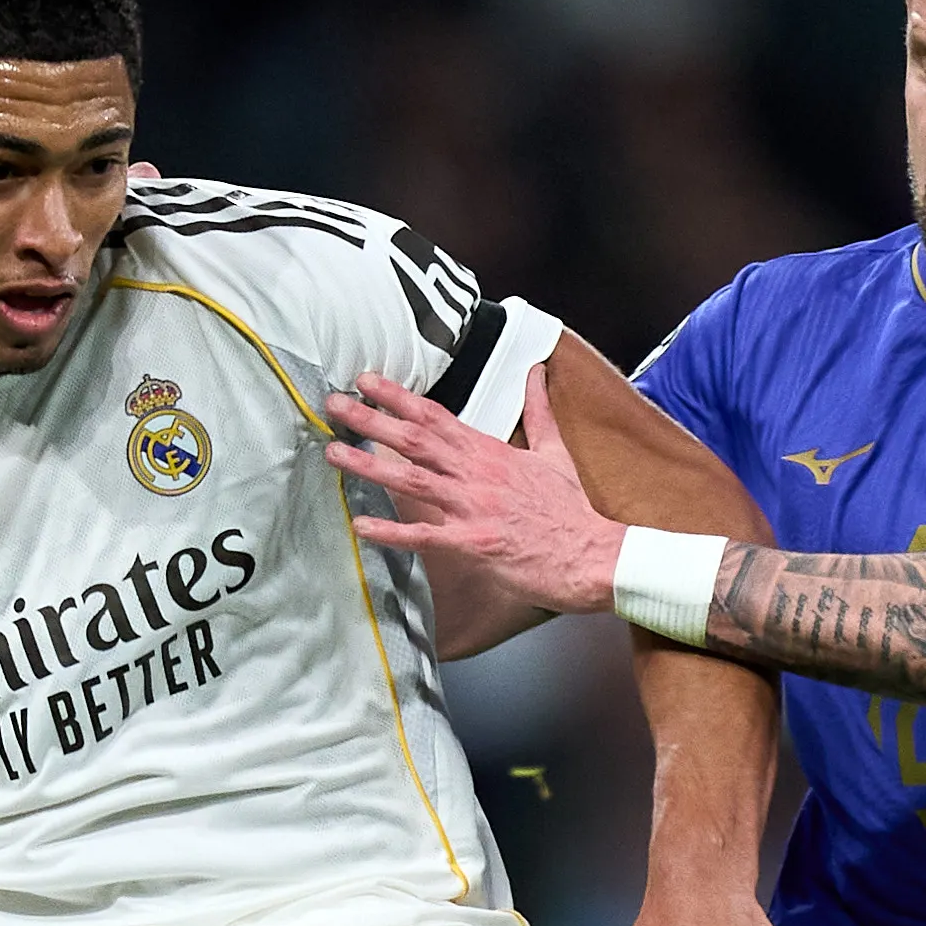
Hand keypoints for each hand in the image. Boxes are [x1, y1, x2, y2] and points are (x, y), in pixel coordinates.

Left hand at [326, 371, 625, 613]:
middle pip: (414, 439)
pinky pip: (424, 535)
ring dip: (368, 464)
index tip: (367, 380)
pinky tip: (361, 524)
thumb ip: (539, 410)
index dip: (397, 397)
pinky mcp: (473, 543)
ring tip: (332, 452)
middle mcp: (475, 473)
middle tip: (334, 404)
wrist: (592, 555)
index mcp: (491, 451)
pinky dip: (391, 530)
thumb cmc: (571, 509)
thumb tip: (536, 371)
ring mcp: (472, 507)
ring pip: (411, 479)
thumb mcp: (556, 451)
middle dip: (370, 419)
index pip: (436, 415)